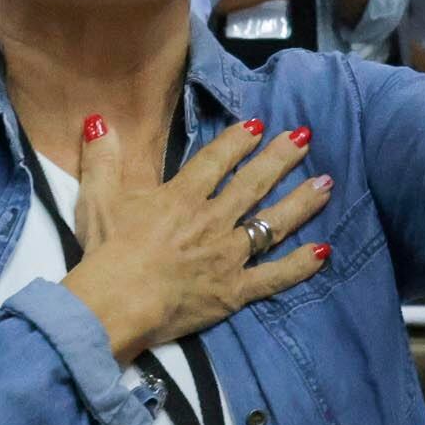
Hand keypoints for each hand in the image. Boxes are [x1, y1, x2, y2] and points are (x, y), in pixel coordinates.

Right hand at [61, 114, 333, 356]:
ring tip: (326, 184)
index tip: (258, 125)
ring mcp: (228, 256)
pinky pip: (274, 276)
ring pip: (273, 223)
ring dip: (301, 202)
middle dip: (282, 158)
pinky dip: (300, 266)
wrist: (114, 304)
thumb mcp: (97, 199)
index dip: (238, 140)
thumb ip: (101, 158)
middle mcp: (213, 220)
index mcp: (182, 197)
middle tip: (306, 138)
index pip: (217, 160)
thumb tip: (99, 119)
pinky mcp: (235, 291)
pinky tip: (324, 251)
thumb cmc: (106, 254)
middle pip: (254, 183)